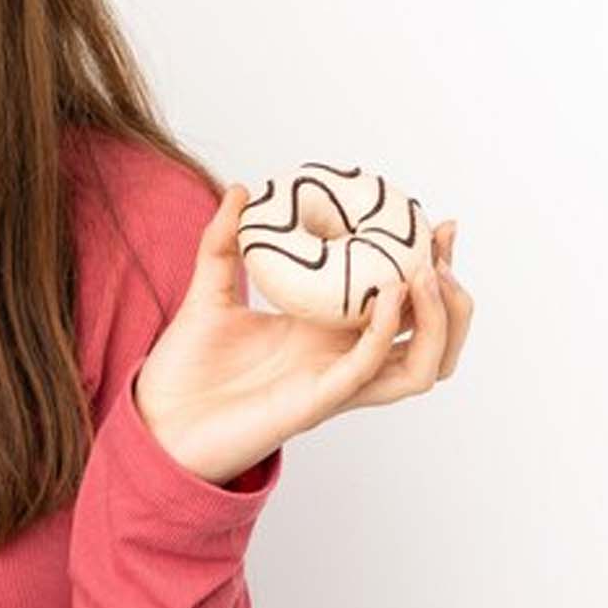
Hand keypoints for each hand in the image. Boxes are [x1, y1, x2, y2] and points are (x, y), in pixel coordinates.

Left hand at [133, 184, 475, 484]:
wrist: (157, 418)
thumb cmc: (187, 366)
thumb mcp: (209, 290)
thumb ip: (224, 241)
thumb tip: (241, 190)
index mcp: (328, 333)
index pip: (402, 303)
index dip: (431, 267)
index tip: (440, 225)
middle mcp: (343, 360)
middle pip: (429, 337)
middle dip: (450, 295)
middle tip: (442, 249)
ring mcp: (335, 384)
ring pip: (423, 365)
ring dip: (436, 320)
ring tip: (426, 273)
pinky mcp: (316, 402)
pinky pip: (368, 370)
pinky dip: (385, 334)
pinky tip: (387, 295)